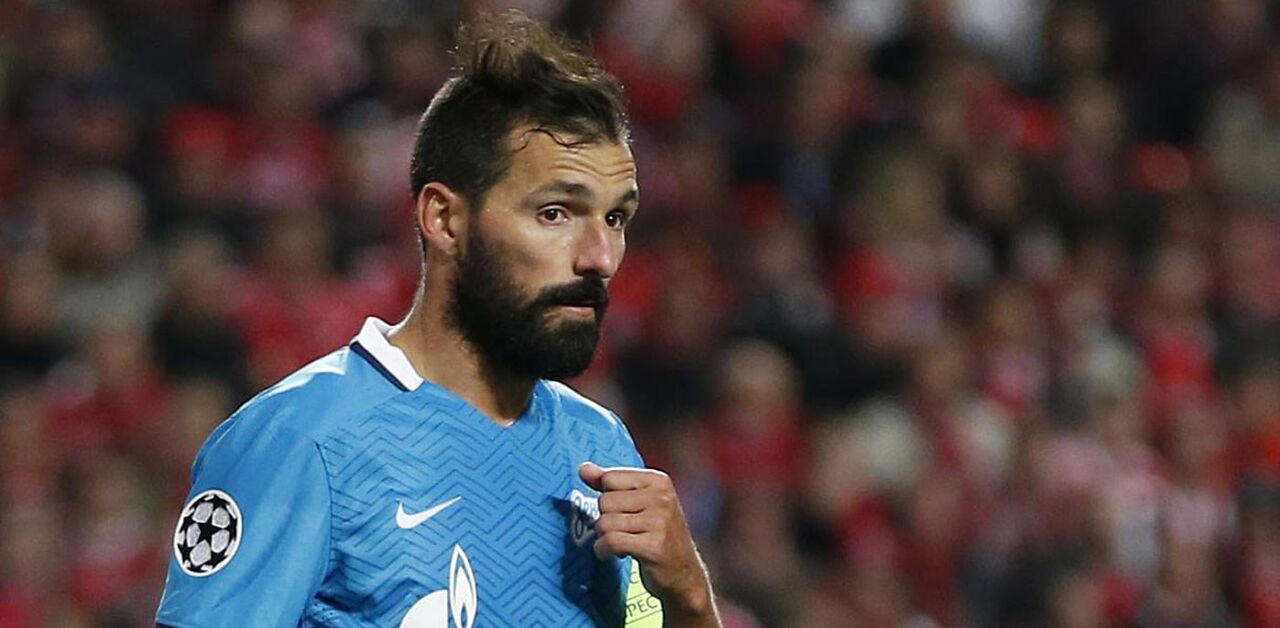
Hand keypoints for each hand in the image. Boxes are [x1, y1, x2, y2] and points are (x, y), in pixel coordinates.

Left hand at [579, 462, 719, 626]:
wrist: (684, 574)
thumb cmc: (657, 535)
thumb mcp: (638, 502)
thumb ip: (609, 483)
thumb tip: (584, 468)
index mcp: (658, 481)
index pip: (610, 478)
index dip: (608, 498)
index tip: (623, 512)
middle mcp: (662, 497)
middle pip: (604, 501)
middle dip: (606, 520)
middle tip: (624, 531)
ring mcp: (659, 522)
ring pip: (604, 523)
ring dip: (604, 538)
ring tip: (623, 543)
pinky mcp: (653, 546)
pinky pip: (610, 542)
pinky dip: (604, 551)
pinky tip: (616, 554)